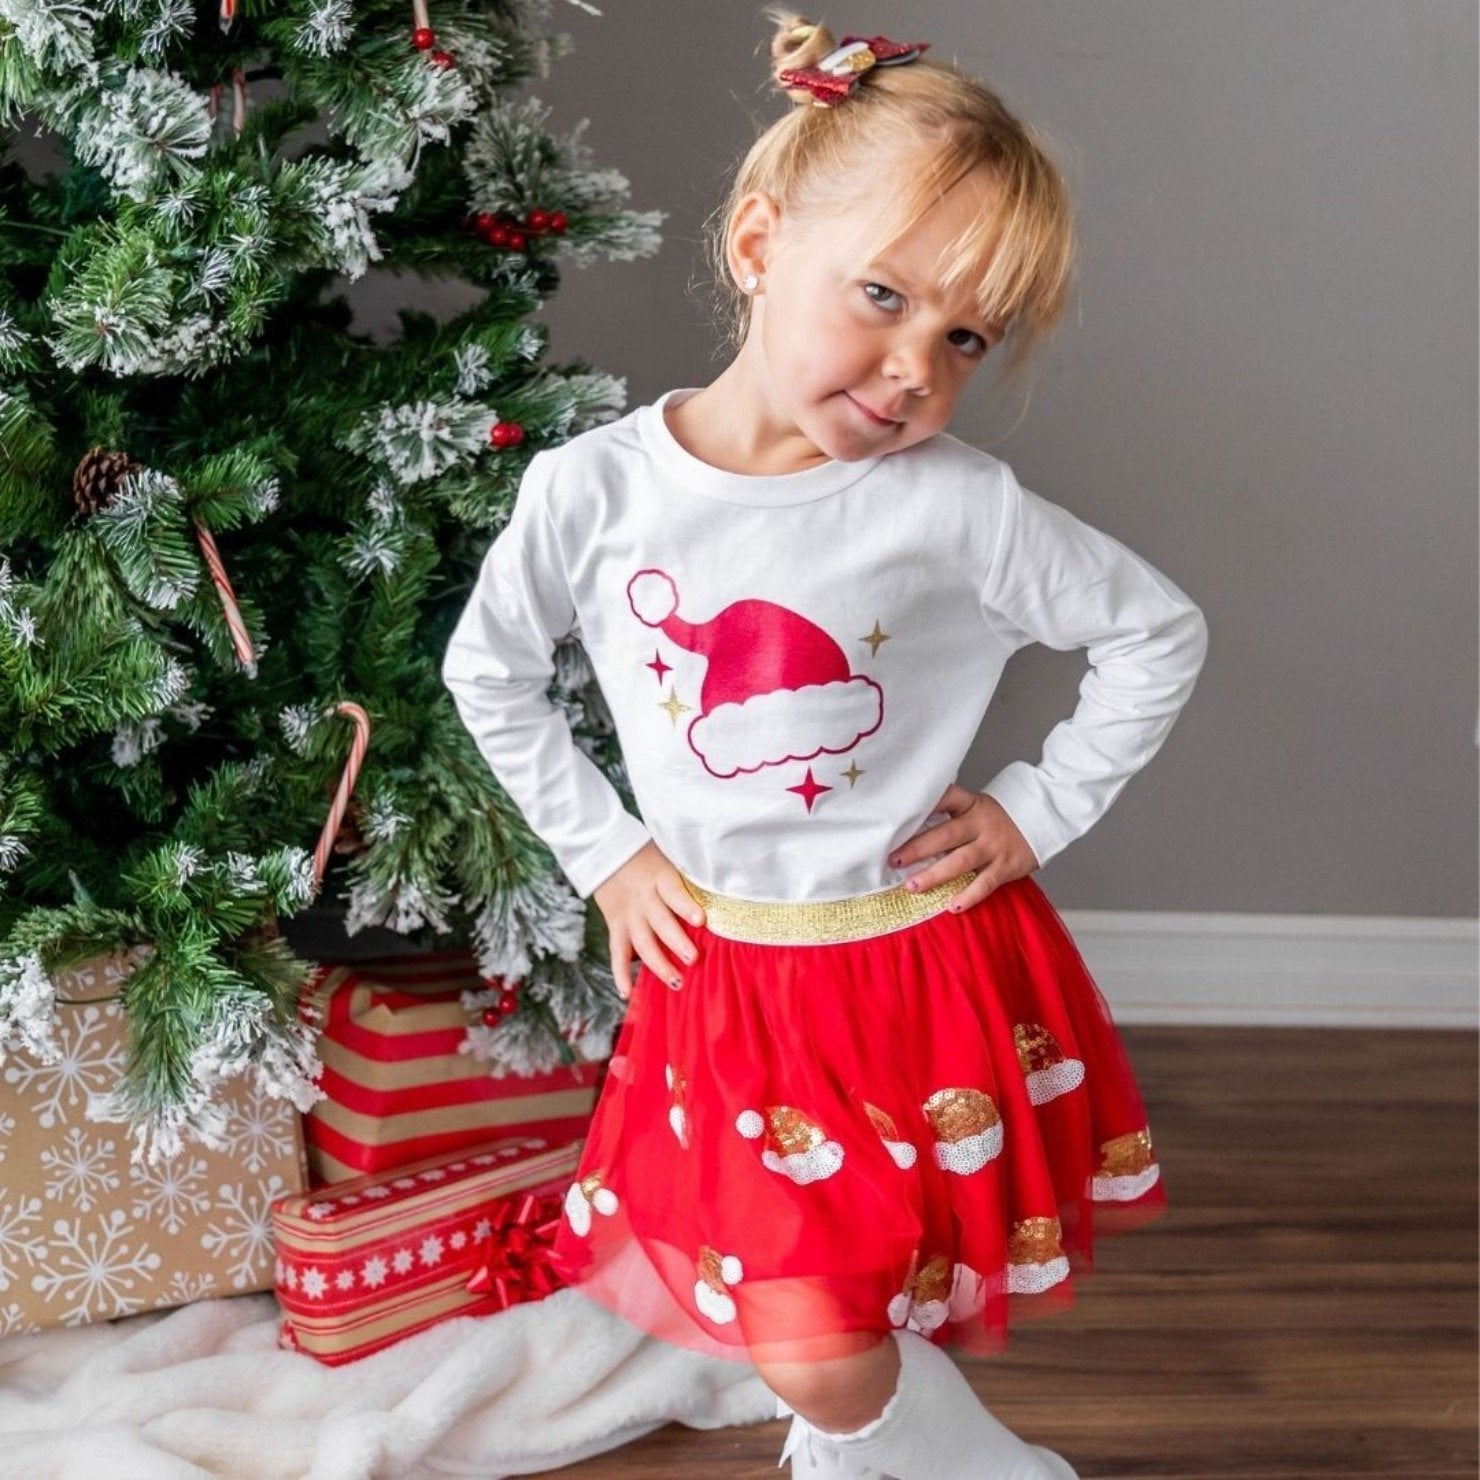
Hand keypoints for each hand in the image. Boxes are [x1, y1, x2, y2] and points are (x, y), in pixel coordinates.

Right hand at [592, 841, 706, 997]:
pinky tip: (628, 993)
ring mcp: (629, 915)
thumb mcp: (672, 860)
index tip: (701, 920)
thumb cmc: (652, 859)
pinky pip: (617, 953)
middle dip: (676, 941)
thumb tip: (728, 897)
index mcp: (661, 878)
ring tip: (677, 982)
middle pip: (660, 922)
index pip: (673, 892)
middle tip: (693, 959)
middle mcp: (644, 898)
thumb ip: (692, 879)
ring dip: (658, 964)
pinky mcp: (616, 926)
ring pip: (642, 942)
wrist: (609, 853)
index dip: (685, 906)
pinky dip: (620, 974)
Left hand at [888, 784, 1037, 910]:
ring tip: (913, 886)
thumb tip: (906, 829)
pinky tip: (952, 906)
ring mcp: (993, 846)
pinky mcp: (1005, 867)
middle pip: (946, 835)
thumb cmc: (995, 819)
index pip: (947, 797)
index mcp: (970, 805)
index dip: (926, 803)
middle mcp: (980, 824)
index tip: (901, 813)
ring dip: (935, 875)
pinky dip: (968, 896)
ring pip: (961, 861)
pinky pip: (985, 883)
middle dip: (918, 848)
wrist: (1040, 821)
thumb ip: (948, 815)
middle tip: (894, 860)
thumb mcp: (974, 807)